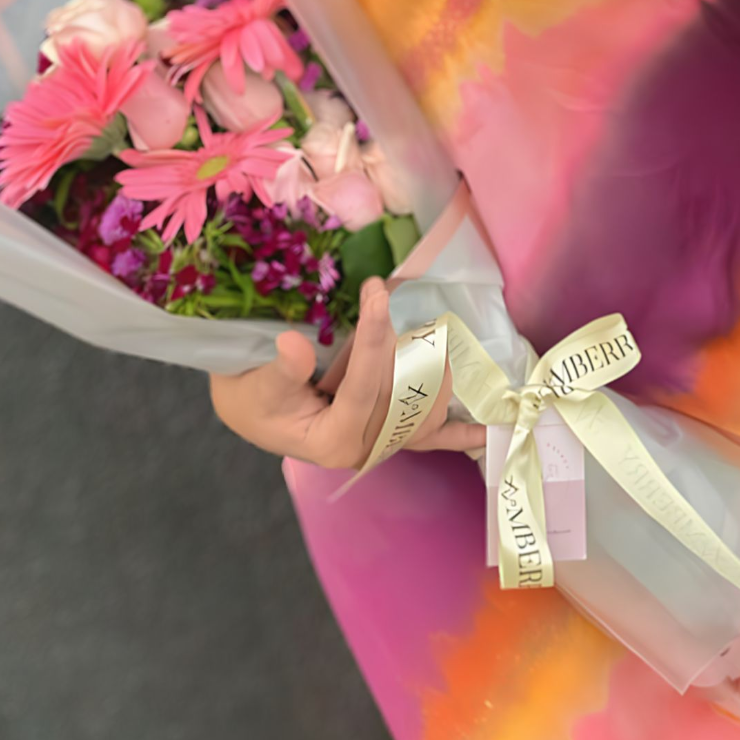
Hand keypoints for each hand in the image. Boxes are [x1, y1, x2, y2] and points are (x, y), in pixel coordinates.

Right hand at [208, 274, 486, 467]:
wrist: (251, 411)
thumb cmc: (250, 397)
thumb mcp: (255, 385)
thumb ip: (281, 371)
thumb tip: (295, 347)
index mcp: (331, 440)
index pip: (364, 387)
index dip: (373, 339)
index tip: (376, 292)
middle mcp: (363, 448)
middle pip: (400, 396)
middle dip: (398, 345)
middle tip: (384, 296)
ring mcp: (380, 442)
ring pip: (424, 409)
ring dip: (430, 369)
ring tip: (421, 327)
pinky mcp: (388, 433)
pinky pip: (431, 437)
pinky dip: (460, 433)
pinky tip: (489, 426)